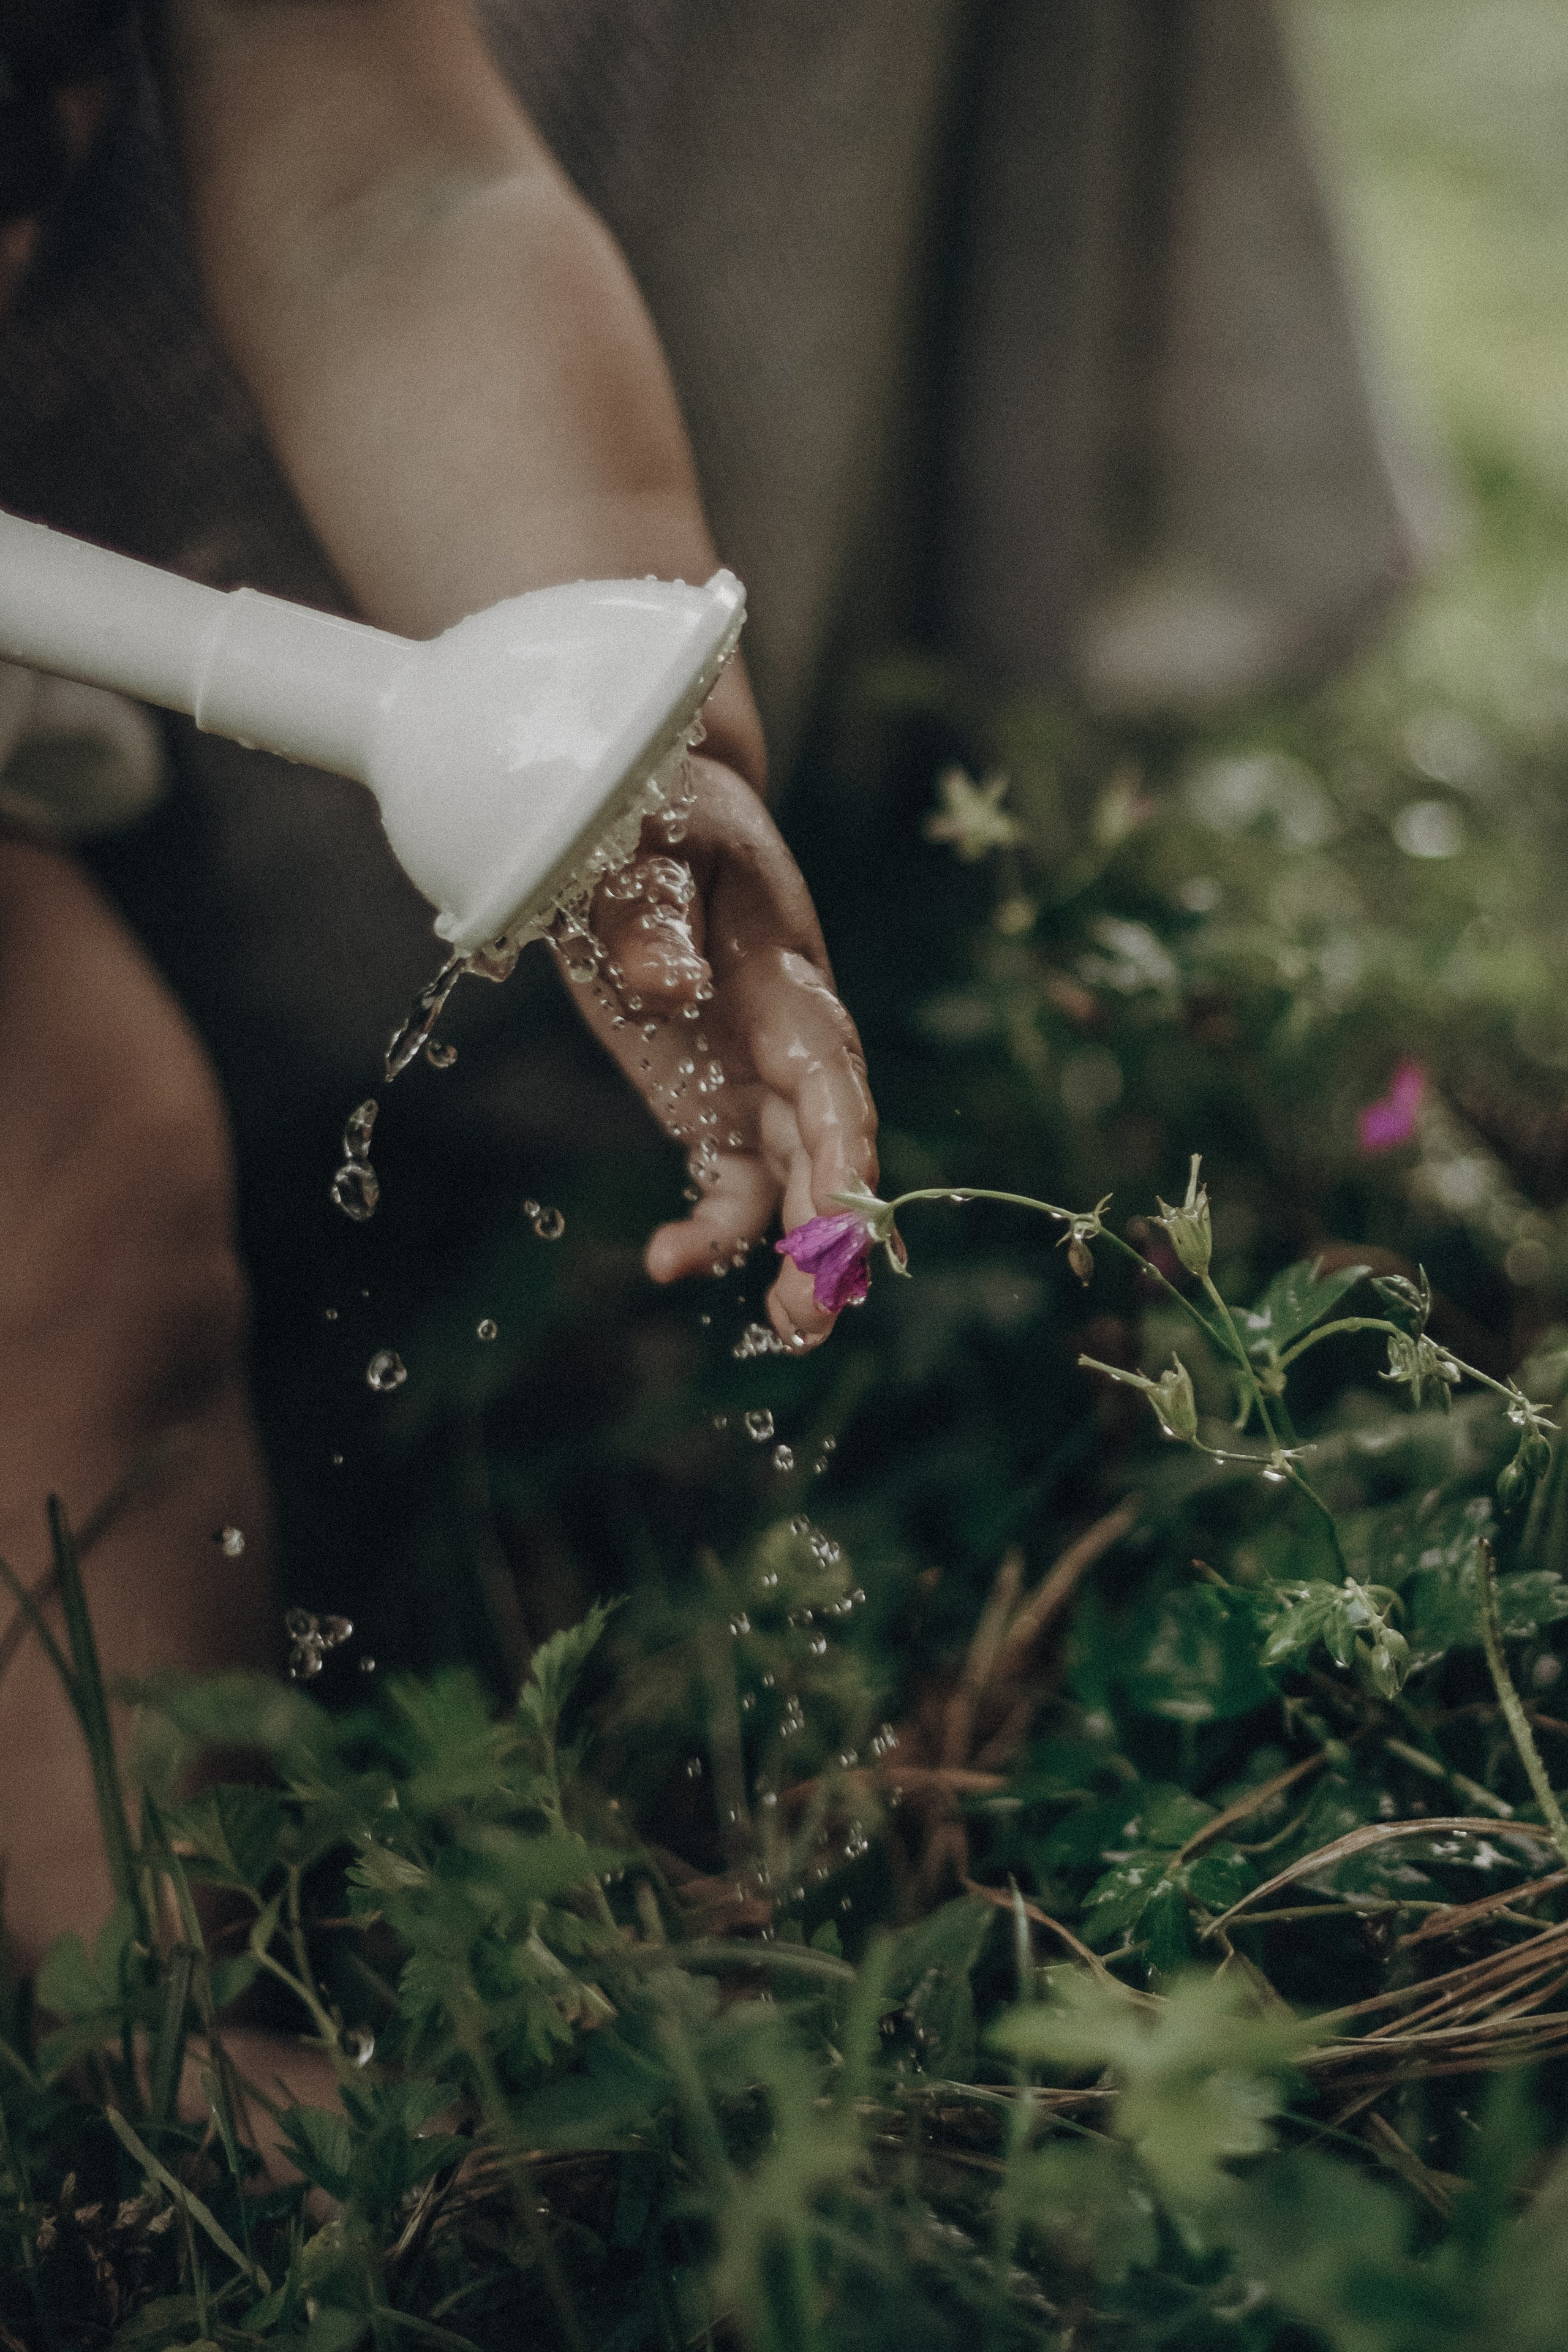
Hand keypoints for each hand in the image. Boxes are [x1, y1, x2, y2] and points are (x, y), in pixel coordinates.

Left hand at [569, 757, 877, 1346]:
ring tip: (791, 1329)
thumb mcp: (641, 843)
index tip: (845, 1206)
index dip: (843, 1139)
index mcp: (786, 974)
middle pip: (831, 1140)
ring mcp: (756, 1079)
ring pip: (796, 1178)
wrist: (653, 817)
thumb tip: (667, 990)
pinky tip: (671, 1264)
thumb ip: (647, 913)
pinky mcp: (714, 1106)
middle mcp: (788, 1037)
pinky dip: (714, 1230)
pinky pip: (730, 1184)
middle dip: (835, 1224)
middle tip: (812, 1308)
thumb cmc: (654, 815)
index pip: (831, 1067)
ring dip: (801, 1252)